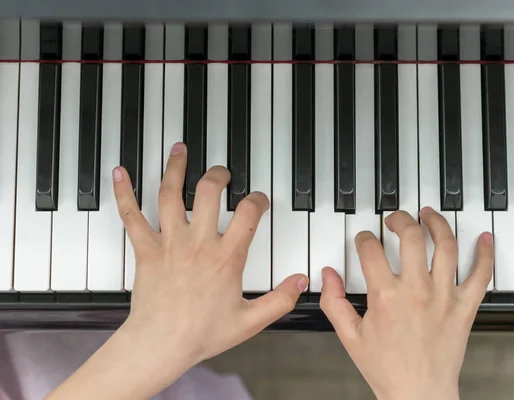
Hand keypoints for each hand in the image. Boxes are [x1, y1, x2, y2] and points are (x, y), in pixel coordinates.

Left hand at [113, 143, 307, 389]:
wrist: (160, 344)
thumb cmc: (201, 333)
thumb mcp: (250, 321)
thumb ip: (280, 299)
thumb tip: (300, 282)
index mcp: (225, 257)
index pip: (248, 213)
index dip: (257, 200)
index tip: (258, 201)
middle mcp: (197, 243)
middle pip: (208, 192)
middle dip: (218, 175)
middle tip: (222, 172)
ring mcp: (169, 243)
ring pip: (170, 195)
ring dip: (175, 168)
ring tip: (179, 150)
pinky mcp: (145, 250)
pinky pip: (132, 217)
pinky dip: (124, 194)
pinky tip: (120, 174)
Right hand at [320, 208, 492, 399]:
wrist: (418, 395)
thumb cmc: (387, 369)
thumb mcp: (350, 336)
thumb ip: (334, 302)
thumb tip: (328, 275)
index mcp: (386, 296)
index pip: (371, 250)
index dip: (364, 239)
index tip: (364, 240)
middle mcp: (416, 290)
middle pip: (411, 237)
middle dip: (400, 220)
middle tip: (395, 220)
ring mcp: (444, 297)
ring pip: (445, 246)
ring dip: (437, 224)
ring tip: (429, 215)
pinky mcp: (464, 307)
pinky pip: (480, 275)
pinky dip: (485, 254)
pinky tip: (483, 239)